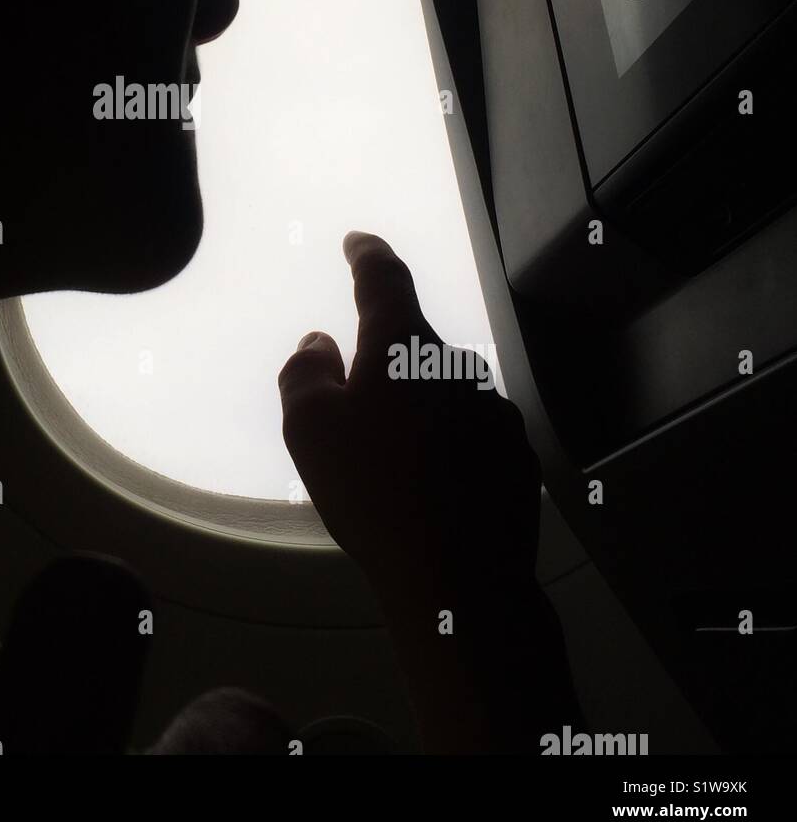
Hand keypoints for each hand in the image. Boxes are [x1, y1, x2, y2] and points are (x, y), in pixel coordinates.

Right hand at [278, 231, 539, 611]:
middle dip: (383, 368)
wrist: (460, 579)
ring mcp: (494, 410)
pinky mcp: (515, 454)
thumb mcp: (310, 430)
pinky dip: (444, 447)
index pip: (385, 278)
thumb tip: (320, 341)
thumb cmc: (373, 494)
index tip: (358, 242)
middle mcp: (456, 366)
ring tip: (388, 469)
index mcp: (404, 347)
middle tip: (352, 417)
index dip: (368, 254)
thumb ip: (305, 372)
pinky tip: (427, 492)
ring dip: (415, 412)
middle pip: (411, 349)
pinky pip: (468, 434)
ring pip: (440, 395)